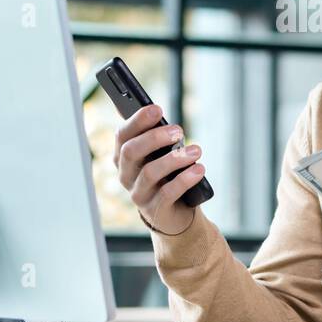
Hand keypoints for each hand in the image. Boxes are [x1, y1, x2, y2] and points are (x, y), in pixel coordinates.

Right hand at [112, 104, 204, 234]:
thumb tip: (153, 110)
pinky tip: (199, 170)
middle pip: (131, 151)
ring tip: (197, 151)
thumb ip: (154, 135)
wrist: (176, 213)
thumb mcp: (160, 154)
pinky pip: (167, 193)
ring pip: (150, 172)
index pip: (122, 135)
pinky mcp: (154, 210)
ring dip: (175, 158)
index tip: (157, 109)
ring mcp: (138, 194)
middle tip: (179, 130)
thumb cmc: (167, 175)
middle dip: (155, 138)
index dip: (137, 120)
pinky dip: (184, 179)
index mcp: (124, 156)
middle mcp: (126, 174)